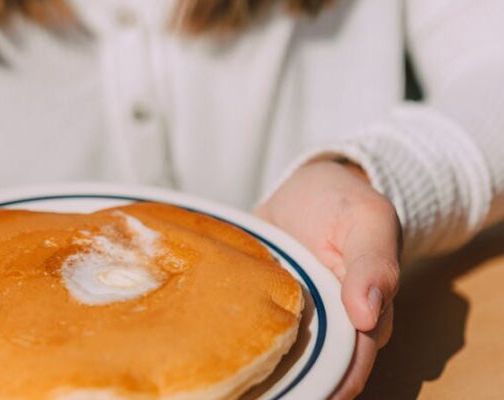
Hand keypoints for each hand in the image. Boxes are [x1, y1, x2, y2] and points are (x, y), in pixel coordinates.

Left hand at [255, 160, 399, 398]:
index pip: (352, 361)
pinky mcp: (262, 308)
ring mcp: (292, 320)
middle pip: (314, 369)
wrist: (306, 188)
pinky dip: (237, 348)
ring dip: (264, 376)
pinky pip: (251, 333)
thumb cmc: (344, 203)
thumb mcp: (367, 221)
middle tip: (260, 396)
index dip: (333, 382)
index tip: (309, 394)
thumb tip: (367, 316)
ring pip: (281, 359)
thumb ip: (374, 265)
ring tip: (235, 391)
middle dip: (297, 387)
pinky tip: (213, 365)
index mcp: (363, 317)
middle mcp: (329, 326)